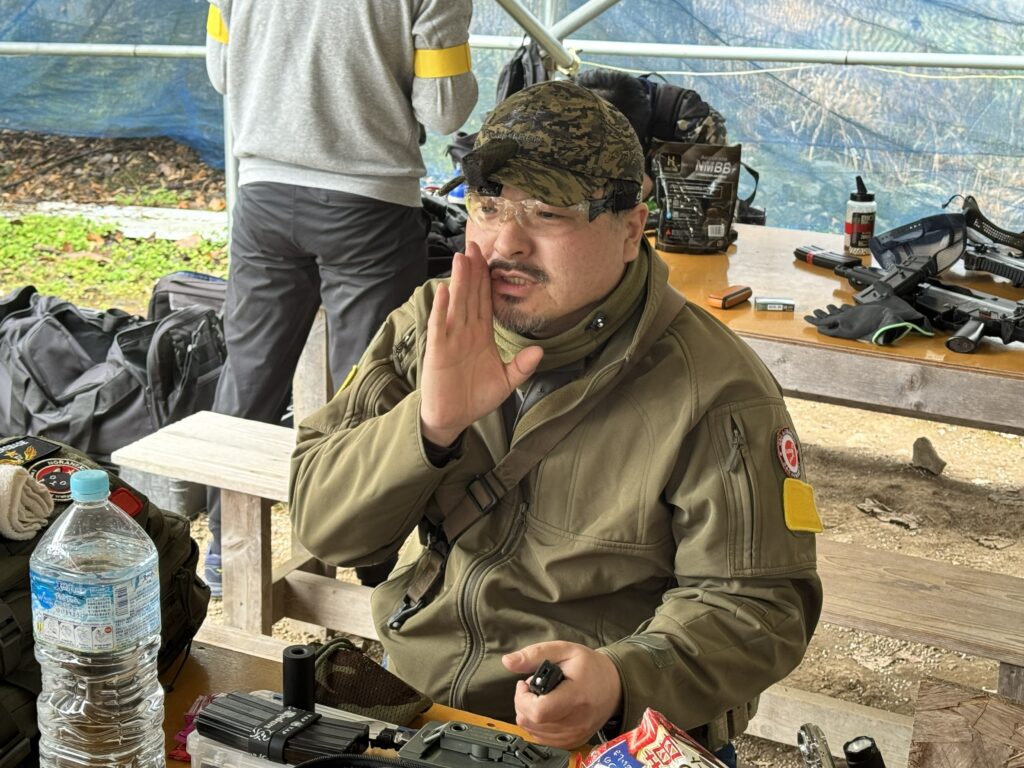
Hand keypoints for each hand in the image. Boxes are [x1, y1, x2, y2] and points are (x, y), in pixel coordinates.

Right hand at [420, 243, 542, 445]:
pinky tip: (444, 291)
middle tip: (474, 244)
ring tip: (461, 258)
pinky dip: (442, 309)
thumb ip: (521, 366)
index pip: (485, 301)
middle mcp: (465, 332)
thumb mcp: (505, 382)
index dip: (487, 280)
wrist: (453, 418)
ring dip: (459, 281)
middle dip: (473, 271)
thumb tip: (539, 350)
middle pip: (471, 296)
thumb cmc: (475, 398)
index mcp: (481, 335)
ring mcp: (450, 339)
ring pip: (457, 305)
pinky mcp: (438, 351)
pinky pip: (440, 326)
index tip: (490, 258)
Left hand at [502, 641, 621, 748]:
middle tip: (534, 687)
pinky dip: (537, 724)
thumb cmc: (591, 668)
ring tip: (543, 696)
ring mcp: (574, 734)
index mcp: (575, 696)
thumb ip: (535, 654)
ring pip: (533, 731)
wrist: (614, 686)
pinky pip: (541, 738)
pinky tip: (546, 709)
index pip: (539, 711)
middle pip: (531, 722)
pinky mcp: (571, 742)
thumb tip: (508, 661)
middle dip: (523, 702)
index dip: (523, 698)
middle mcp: (576, 721)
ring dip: (529, 713)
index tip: (526, 684)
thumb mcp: (564, 650)